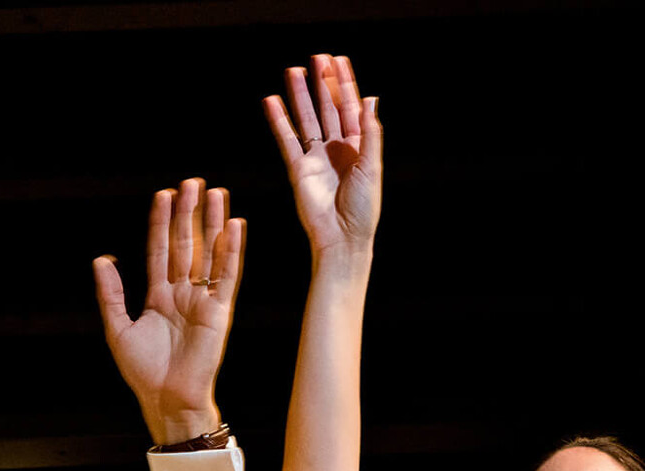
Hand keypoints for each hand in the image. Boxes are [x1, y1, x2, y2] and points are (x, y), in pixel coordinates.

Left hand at [93, 179, 243, 444]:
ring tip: (216, 193)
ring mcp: (203, 300)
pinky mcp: (220, 311)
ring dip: (212, 223)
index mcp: (159, 297)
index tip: (165, 194)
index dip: (162, 222)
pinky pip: (227, 275)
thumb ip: (111, 294)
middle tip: (193, 182)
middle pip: (186, 244)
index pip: (160, 250)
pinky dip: (231, 250)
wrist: (167, 399)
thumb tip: (102, 260)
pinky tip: (234, 226)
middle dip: (189, 213)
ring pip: (208, 252)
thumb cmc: (143, 372)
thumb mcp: (118, 328)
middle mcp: (182, 293)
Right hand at [263, 54, 381, 259]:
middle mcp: (336, 149)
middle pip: (328, 108)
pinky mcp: (298, 170)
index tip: (339, 60)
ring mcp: (316, 158)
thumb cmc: (363, 208)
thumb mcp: (371, 166)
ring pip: (307, 119)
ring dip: (300, 96)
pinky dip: (280, 122)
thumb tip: (370, 99)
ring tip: (293, 71)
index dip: (345, 84)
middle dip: (322, 83)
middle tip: (317, 57)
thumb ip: (369, 132)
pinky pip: (287, 140)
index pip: (350, 107)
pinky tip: (273, 102)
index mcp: (358, 146)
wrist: (342, 238)